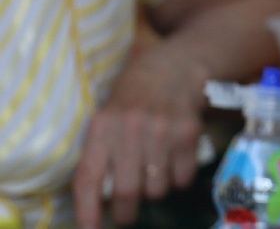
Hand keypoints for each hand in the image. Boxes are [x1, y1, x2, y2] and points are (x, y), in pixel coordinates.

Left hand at [73, 43, 207, 228]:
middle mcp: (131, 130)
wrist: (174, 67)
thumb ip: (100, 154)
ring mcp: (163, 132)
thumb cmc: (132, 98)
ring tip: (153, 173)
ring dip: (154, 190)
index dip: (88, 211)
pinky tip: (173, 161)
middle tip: (127, 214)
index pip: (89, 178)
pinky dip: (178, 178)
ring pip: (158, 189)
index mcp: (102, 128)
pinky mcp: (190, 133)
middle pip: (128, 192)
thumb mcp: (106, 119)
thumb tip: (100, 202)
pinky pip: (183, 178)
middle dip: (126, 213)